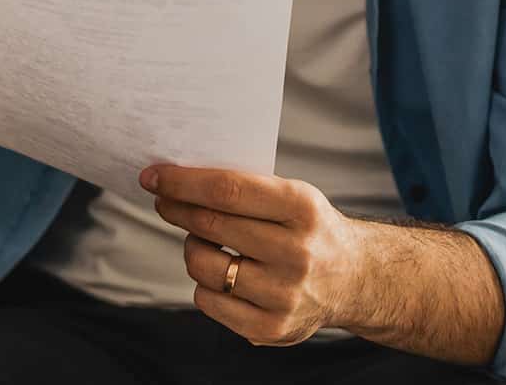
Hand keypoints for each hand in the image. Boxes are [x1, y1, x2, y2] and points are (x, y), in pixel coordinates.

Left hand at [144, 165, 368, 346]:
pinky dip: (205, 284)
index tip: (152, 177)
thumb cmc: (309, 230)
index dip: (182, 183)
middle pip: (211, 226)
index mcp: (303, 209)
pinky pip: (208, 301)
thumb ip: (245, 189)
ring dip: (193, 248)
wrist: (353, 279)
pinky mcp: (272, 328)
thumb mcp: (294, 196)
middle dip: (177, 209)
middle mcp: (298, 253)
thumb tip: (176, 182)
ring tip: (206, 241)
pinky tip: (223, 274)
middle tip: (164, 201)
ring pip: (203, 266)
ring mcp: (285, 295)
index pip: (228, 190)